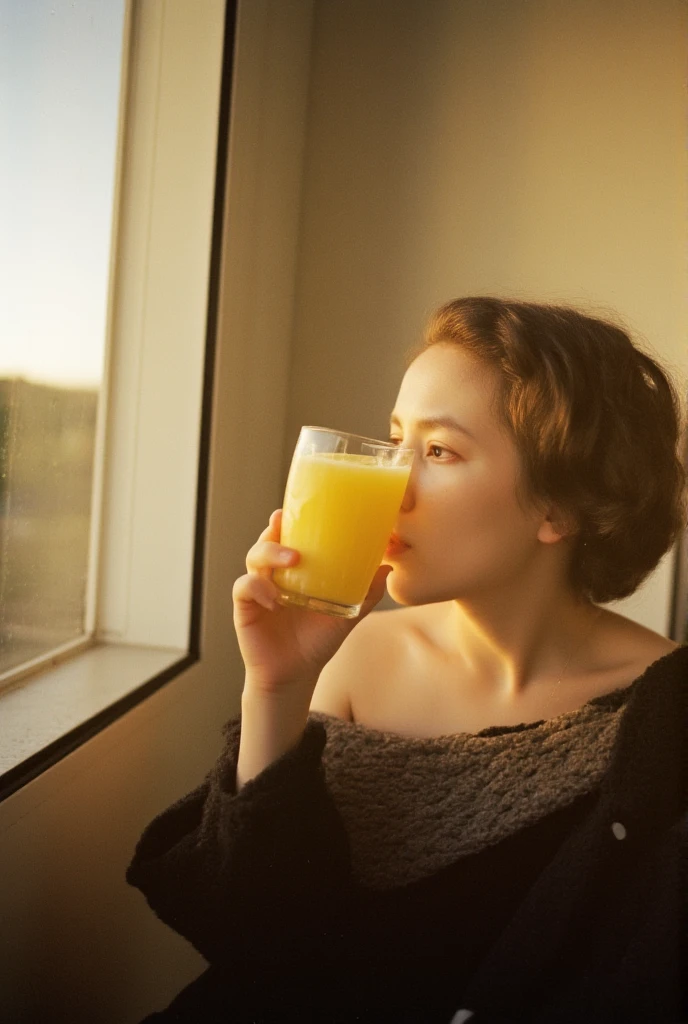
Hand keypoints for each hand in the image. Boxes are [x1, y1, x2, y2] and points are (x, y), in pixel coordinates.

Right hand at [232, 510, 389, 695]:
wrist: (296, 675)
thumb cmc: (318, 640)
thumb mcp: (347, 615)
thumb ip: (366, 593)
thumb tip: (387, 567)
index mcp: (295, 570)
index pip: (289, 535)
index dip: (290, 519)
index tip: (297, 508)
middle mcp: (274, 574)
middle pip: (268, 539)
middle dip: (276, 528)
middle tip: (286, 522)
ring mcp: (258, 589)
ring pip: (254, 557)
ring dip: (270, 552)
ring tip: (292, 559)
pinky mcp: (245, 607)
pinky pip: (244, 588)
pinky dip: (257, 588)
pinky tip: (273, 600)